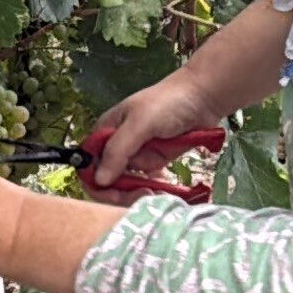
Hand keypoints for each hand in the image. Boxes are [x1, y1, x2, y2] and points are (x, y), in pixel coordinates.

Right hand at [84, 71, 222, 195]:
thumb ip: (118, 151)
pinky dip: (153, 188)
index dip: (96, 182)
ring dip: (138, 192)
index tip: (114, 194)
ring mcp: (137, 154)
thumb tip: (98, 180)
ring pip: (127, 183)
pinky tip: (162, 190)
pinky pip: (147, 181)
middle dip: (121, 191)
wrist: (203, 97)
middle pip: (108, 179)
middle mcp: (118, 145)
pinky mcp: (155, 160)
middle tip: (142, 194)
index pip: (89, 164)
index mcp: (106, 131)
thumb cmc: (168, 104)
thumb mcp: (139, 124)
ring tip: (155, 193)